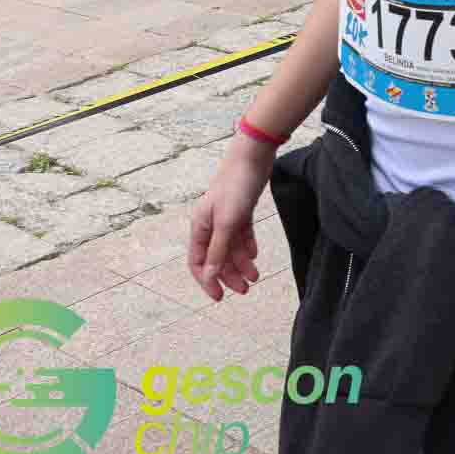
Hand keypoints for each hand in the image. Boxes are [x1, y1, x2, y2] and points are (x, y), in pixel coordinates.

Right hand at [185, 135, 273, 299]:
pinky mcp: (241, 209)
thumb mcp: (228, 222)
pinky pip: (242, 234)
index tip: (219, 297)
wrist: (253, 157)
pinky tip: (255, 255)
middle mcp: (210, 223)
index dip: (207, 280)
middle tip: (245, 290)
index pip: (199, 262)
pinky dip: (247, 246)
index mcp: (200, 227)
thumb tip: (209, 276)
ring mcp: (226, 216)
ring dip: (241, 263)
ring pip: (231, 247)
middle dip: (229, 275)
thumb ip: (219, 250)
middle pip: (217, 257)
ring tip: (256, 277)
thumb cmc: (237, 187)